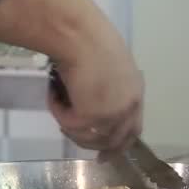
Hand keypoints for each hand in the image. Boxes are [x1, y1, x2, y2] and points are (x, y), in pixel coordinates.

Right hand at [0, 0, 143, 154]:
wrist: (79, 34)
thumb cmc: (89, 38)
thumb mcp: (106, 65)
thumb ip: (106, 86)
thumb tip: (89, 98)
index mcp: (135, 91)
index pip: (133, 129)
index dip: (119, 144)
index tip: (104, 154)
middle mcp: (128, 106)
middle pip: (114, 140)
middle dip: (94, 145)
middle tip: (72, 138)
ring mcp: (112, 114)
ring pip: (89, 137)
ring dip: (71, 126)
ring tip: (59, 106)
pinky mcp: (91, 116)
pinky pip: (69, 124)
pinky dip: (57, 111)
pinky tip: (53, 93)